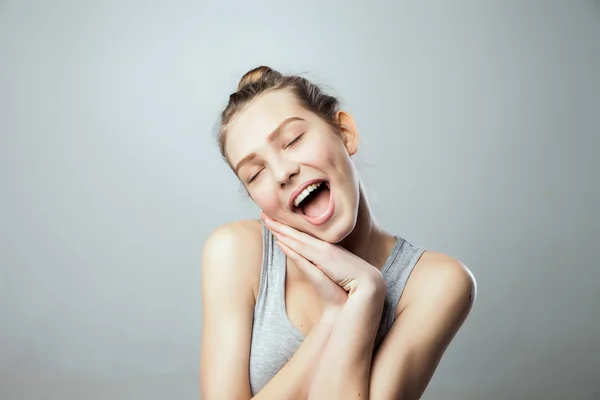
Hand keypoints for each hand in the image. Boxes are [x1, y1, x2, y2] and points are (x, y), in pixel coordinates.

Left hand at [261, 212, 385, 299]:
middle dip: (279, 223)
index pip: (301, 237)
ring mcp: (324, 249)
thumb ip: (309, 265)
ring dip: (280, 228)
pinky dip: (289, 241)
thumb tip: (292, 253)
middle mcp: (323, 247)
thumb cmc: (346, 288)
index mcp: (325, 250)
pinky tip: (278, 235)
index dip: (286, 229)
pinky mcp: (325, 255)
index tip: (272, 222)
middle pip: (296, 233)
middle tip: (263, 213)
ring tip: (265, 218)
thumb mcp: (324, 276)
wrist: (366, 291)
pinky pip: (302, 248)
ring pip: (297, 237)